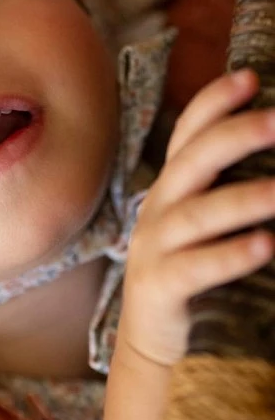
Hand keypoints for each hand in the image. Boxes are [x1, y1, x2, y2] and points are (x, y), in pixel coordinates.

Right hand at [118, 68, 274, 367]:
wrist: (159, 343)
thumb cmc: (198, 271)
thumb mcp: (208, 221)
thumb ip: (231, 186)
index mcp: (175, 184)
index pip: (189, 131)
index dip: (215, 102)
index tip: (252, 77)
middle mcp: (160, 207)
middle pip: (193, 161)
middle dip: (235, 136)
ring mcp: (156, 246)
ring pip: (198, 214)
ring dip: (243, 199)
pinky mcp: (160, 287)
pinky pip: (196, 267)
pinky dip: (231, 255)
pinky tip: (266, 245)